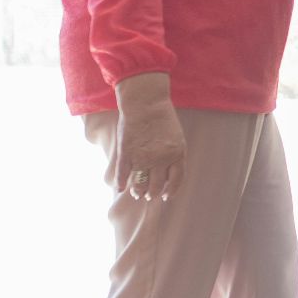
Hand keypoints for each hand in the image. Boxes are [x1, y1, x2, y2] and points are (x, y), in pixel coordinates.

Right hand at [114, 72, 183, 200]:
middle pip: (156, 186)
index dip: (170, 191)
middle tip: (148, 196)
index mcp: (177, 154)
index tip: (165, 196)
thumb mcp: (176, 138)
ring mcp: (143, 157)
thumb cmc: (162, 118)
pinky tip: (121, 188)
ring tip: (136, 193)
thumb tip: (168, 177)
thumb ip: (174, 156)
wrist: (146, 101)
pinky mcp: (126, 153)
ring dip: (137, 191)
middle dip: (151, 193)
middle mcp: (161, 159)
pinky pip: (123, 175)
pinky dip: (121, 183)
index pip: (175, 181)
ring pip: (139, 184)